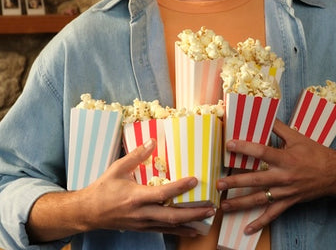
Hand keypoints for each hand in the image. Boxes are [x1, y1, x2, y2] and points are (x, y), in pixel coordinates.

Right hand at [82, 139, 214, 235]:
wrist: (89, 212)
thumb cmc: (103, 188)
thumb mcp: (118, 168)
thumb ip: (136, 155)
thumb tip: (152, 141)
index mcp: (135, 197)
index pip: (162, 193)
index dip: (179, 188)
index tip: (194, 180)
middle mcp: (141, 213)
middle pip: (171, 216)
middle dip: (193, 212)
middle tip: (211, 207)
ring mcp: (143, 223)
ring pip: (170, 226)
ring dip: (190, 222)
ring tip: (208, 217)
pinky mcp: (143, 228)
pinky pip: (164, 230)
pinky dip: (180, 230)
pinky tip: (192, 229)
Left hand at [216, 119, 335, 234]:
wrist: (335, 173)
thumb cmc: (315, 153)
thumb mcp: (297, 136)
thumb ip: (277, 127)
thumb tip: (262, 114)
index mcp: (286, 158)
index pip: (262, 152)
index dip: (245, 148)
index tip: (229, 145)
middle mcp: (284, 177)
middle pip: (257, 180)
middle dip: (236, 182)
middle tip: (219, 183)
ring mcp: (286, 192)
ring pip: (261, 199)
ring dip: (241, 203)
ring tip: (224, 205)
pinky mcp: (289, 202)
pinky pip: (273, 214)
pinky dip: (260, 222)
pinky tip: (247, 228)